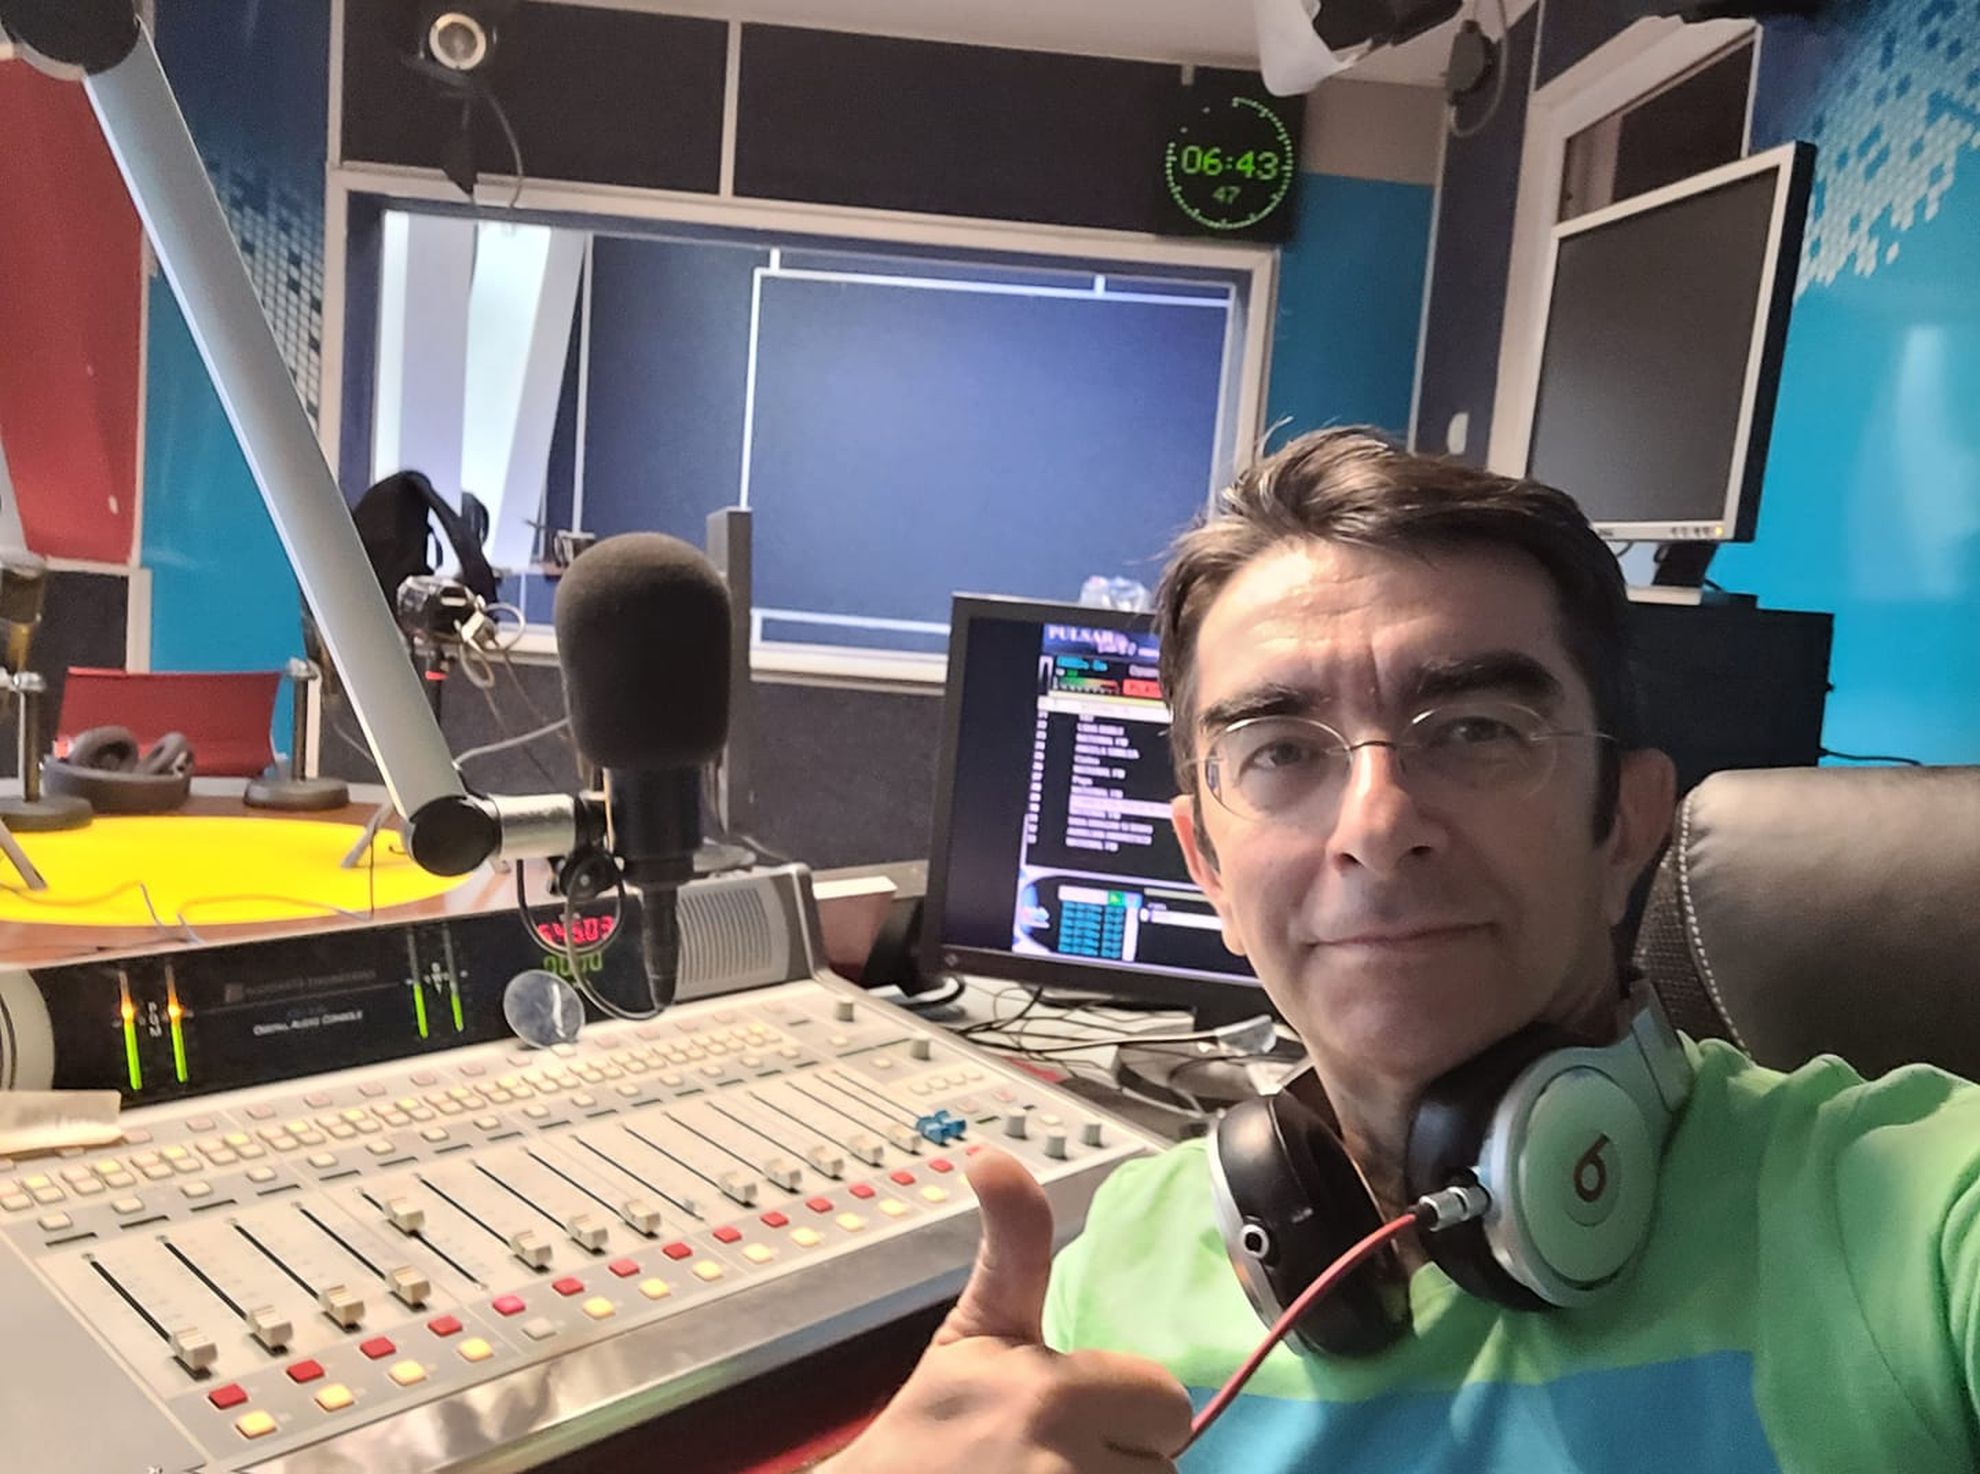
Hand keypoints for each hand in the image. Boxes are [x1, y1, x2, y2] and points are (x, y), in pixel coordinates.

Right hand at [825, 1148, 1192, 1473]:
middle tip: (1052, 1458)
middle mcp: (1064, 1465)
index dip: (1124, 1408)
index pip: (1165, 1400)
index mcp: (1050, 1393)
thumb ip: (1013, 1244)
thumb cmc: (930, 1428)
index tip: (1067, 1416)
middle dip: (1120, 1457)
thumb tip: (993, 1155)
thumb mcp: (974, 1329)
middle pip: (1164, 1459)